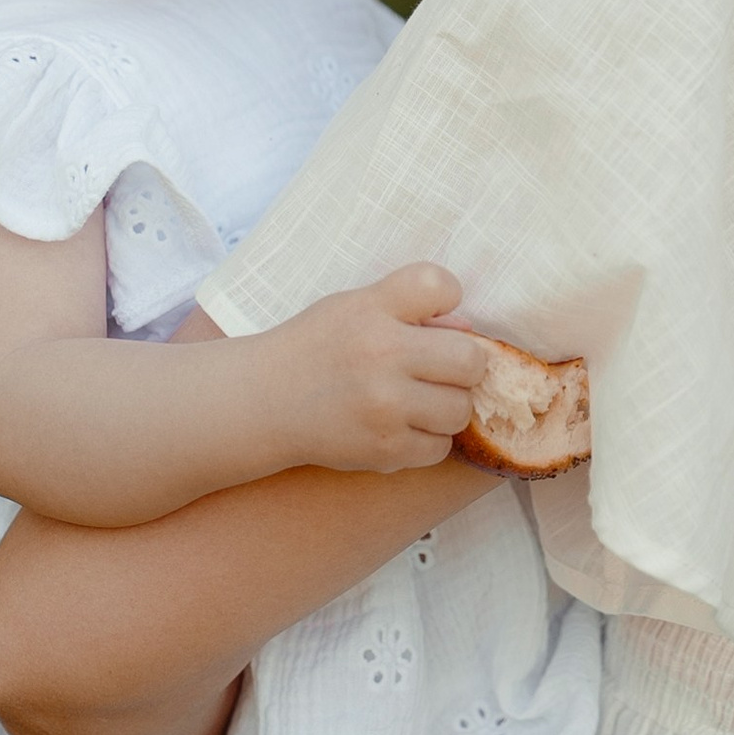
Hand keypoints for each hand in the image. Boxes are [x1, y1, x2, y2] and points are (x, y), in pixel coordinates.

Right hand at [266, 264, 491, 471]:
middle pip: (470, 359)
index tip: (430, 316)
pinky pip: (440, 447)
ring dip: (446, 407)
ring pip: (461, 409)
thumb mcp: (354, 307)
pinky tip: (401, 426)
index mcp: (371, 309)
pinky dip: (427, 440)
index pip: (440, 285)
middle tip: (438, 370)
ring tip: (418, 401)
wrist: (262, 403)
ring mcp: (384, 406)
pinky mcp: (383, 449)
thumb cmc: (317, 348)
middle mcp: (380, 354)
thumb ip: (411, 307)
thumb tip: (469, 330)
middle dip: (462, 365)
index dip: (447, 297)